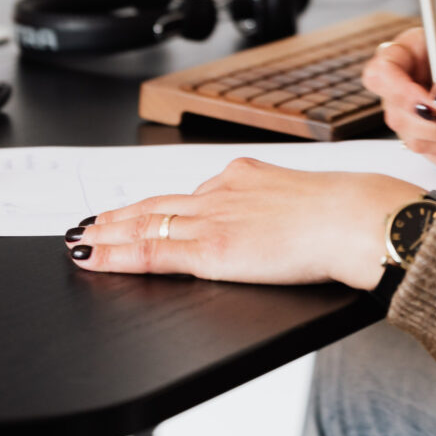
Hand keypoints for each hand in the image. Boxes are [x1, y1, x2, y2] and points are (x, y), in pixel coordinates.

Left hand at [66, 158, 423, 289]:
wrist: (354, 219)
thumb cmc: (344, 214)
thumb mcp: (301, 198)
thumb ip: (273, 205)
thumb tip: (264, 220)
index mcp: (243, 178)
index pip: (185, 195)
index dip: (152, 206)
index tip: (130, 211)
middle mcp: (219, 193)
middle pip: (155, 207)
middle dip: (117, 217)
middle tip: (87, 224)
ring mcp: (211, 220)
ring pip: (145, 226)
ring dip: (107, 234)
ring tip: (81, 241)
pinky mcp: (211, 250)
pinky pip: (152, 254)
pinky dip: (116, 255)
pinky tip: (93, 257)